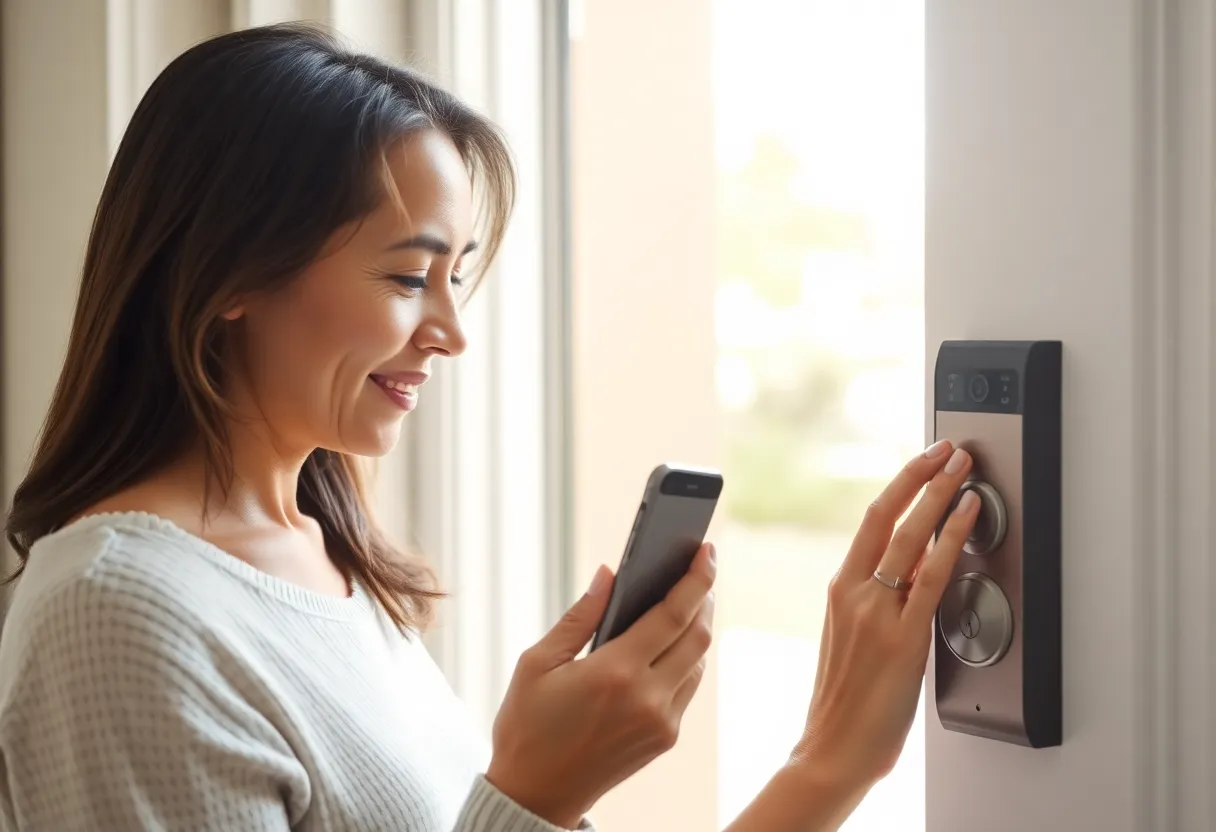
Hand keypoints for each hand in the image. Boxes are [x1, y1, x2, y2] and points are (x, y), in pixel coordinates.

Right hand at [485, 543, 716, 828]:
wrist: (536, 795)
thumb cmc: (527, 725)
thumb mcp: (538, 663)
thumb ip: (579, 616)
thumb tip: (609, 574)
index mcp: (614, 673)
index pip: (673, 614)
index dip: (696, 578)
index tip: (706, 550)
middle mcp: (647, 698)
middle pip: (698, 635)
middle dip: (704, 597)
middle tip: (699, 569)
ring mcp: (661, 722)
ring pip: (698, 662)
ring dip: (697, 628)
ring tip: (685, 601)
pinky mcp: (665, 738)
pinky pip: (687, 688)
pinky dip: (686, 659)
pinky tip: (670, 642)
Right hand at [791, 440, 979, 795]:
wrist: (833, 748)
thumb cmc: (845, 703)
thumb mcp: (854, 637)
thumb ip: (882, 600)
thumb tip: (920, 571)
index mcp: (839, 588)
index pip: (870, 519)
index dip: (900, 483)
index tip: (923, 461)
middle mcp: (853, 591)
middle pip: (887, 515)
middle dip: (921, 474)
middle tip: (949, 449)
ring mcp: (876, 612)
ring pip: (909, 536)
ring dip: (940, 495)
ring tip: (964, 469)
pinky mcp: (902, 637)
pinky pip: (931, 576)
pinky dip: (952, 540)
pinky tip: (968, 518)